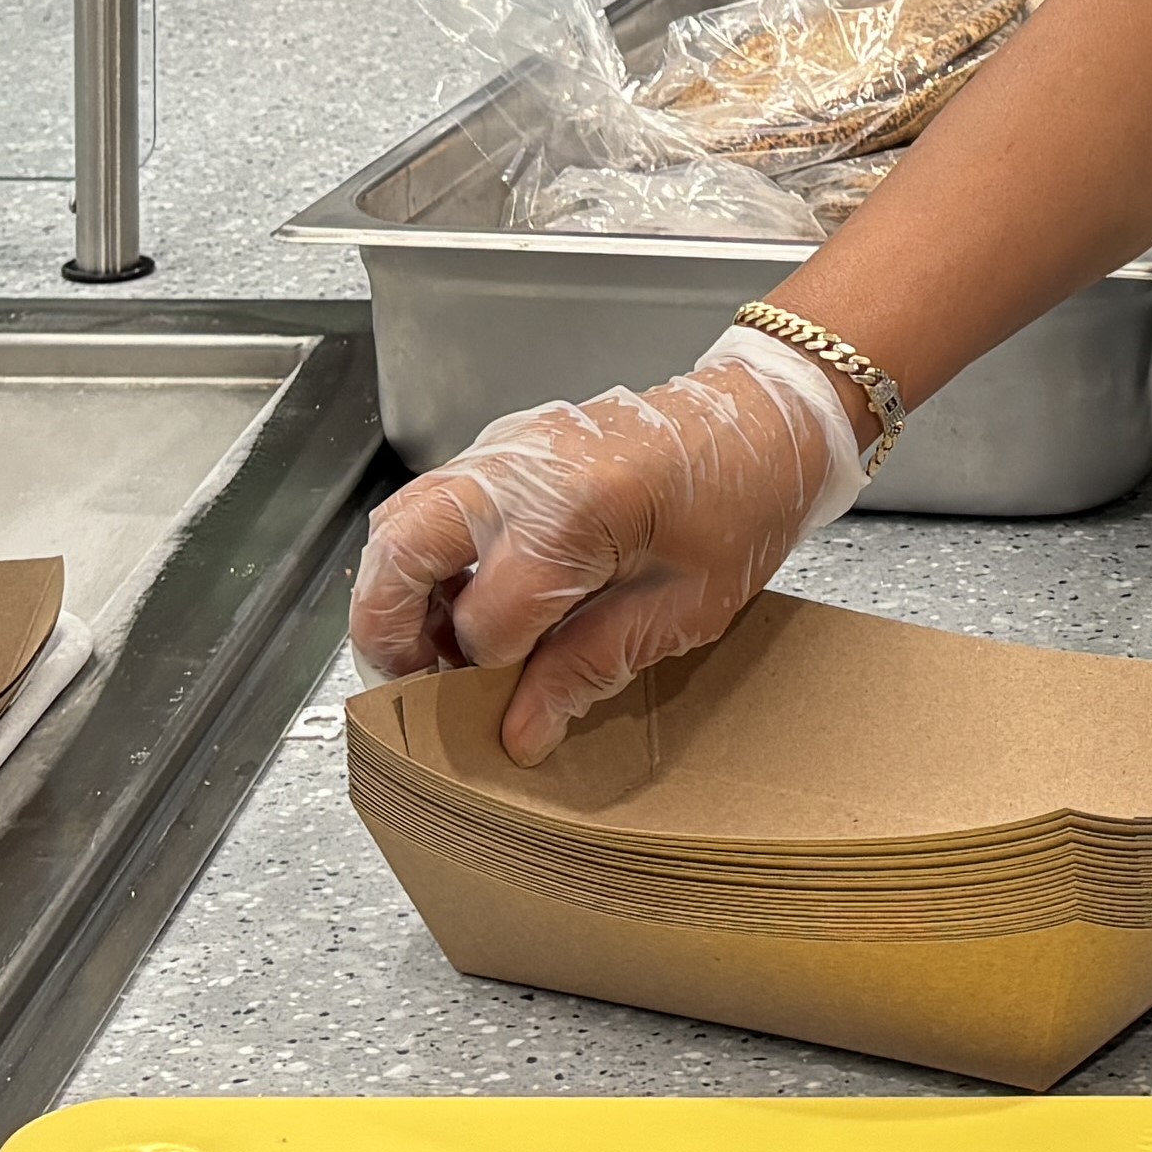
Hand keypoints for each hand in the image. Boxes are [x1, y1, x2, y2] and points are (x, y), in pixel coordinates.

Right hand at [347, 331, 867, 760]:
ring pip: (399, 522)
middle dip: (387, 632)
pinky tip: (473, 600)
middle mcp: (520, 471)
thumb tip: (520, 733)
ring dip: (401, 594)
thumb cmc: (744, 502)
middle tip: (419, 683)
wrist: (765, 418)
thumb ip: (589, 668)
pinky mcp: (505, 446)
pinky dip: (428, 559)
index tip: (509, 708)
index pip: (483, 623)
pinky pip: (432, 503)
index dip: (489, 678)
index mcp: (573, 512)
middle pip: (399, 553)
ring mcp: (505, 448)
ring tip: (446, 647)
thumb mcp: (684, 609)